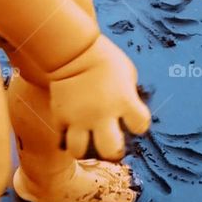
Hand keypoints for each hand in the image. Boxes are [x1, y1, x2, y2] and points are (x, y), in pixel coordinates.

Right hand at [47, 34, 150, 159]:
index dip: (139, 125)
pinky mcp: (60, 116)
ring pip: (79, 151)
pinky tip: (72, 128)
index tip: (133, 121)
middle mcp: (103, 113)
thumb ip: (130, 95)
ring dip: (84, 148)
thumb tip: (129, 110)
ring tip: (87, 140)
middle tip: (111, 144)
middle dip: (113, 152)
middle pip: (111, 150)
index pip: (141, 125)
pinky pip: (62, 138)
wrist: (72, 50)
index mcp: (124, 100)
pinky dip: (67, 137)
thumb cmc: (104, 58)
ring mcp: (79, 117)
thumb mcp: (127, 73)